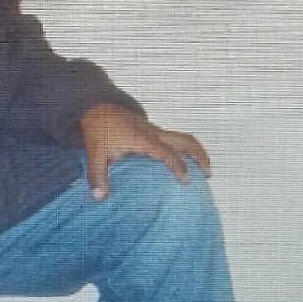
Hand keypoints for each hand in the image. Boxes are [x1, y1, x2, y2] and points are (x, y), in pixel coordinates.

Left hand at [78, 103, 210, 200]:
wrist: (95, 105)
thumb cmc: (97, 127)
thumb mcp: (95, 152)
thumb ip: (97, 175)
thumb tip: (99, 197)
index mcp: (144, 138)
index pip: (168, 153)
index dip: (179, 166)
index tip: (186, 181)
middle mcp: (154, 133)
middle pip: (185, 140)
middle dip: (199, 156)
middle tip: (207, 174)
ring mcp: (154, 130)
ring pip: (182, 138)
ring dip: (195, 152)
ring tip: (202, 169)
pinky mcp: (150, 130)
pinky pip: (173, 139)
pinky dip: (183, 149)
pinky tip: (180, 163)